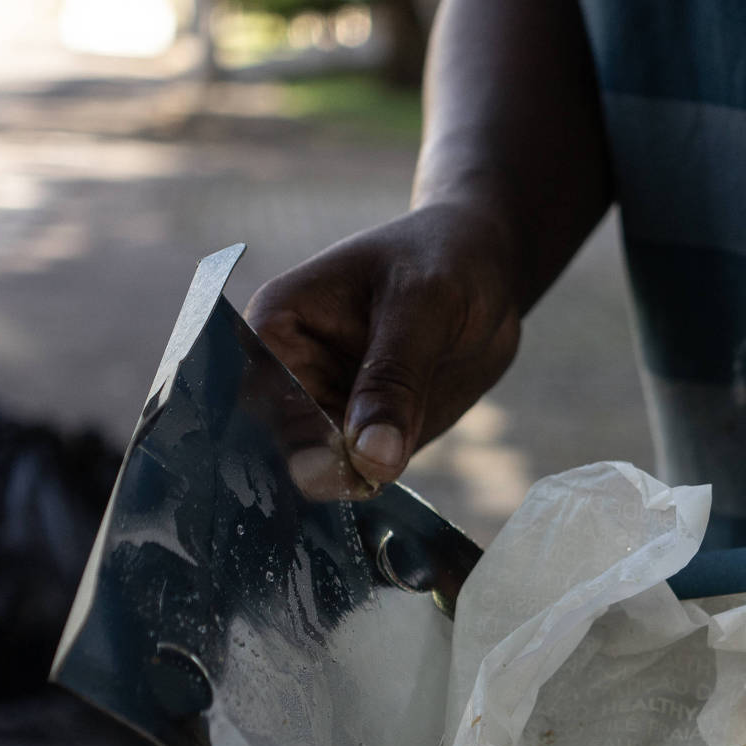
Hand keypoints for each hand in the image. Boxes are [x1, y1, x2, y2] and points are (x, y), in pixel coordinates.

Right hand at [246, 201, 523, 489]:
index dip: (288, 433)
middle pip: (278, 444)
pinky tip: (387, 484)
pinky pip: (359, 475)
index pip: (258, 395)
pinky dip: (372, 486)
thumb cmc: (445, 259)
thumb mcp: (425, 304)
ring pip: (317, 469)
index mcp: (276, 326)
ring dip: (345, 485)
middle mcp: (288, 373)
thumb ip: (396, 379)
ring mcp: (326, 407)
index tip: (332, 460)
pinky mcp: (366, 435)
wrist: (488, 272)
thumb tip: (373, 460)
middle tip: (365, 480)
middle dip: (315, 470)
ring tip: (378, 481)